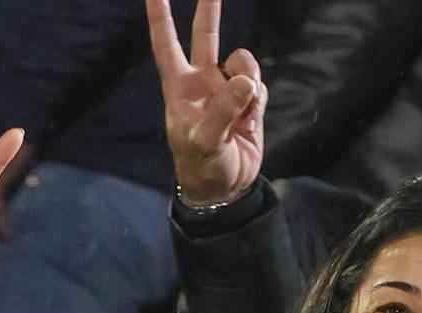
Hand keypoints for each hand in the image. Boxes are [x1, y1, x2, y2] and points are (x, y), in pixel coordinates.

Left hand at [149, 0, 265, 207]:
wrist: (225, 187)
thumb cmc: (201, 165)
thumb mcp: (205, 142)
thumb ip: (223, 109)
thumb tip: (245, 80)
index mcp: (180, 88)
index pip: (167, 46)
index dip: (161, 19)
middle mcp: (202, 81)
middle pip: (206, 35)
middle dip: (210, 9)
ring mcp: (227, 89)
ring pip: (244, 63)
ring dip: (248, 82)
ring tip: (243, 115)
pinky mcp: (250, 100)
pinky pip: (260, 86)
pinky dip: (258, 103)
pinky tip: (249, 124)